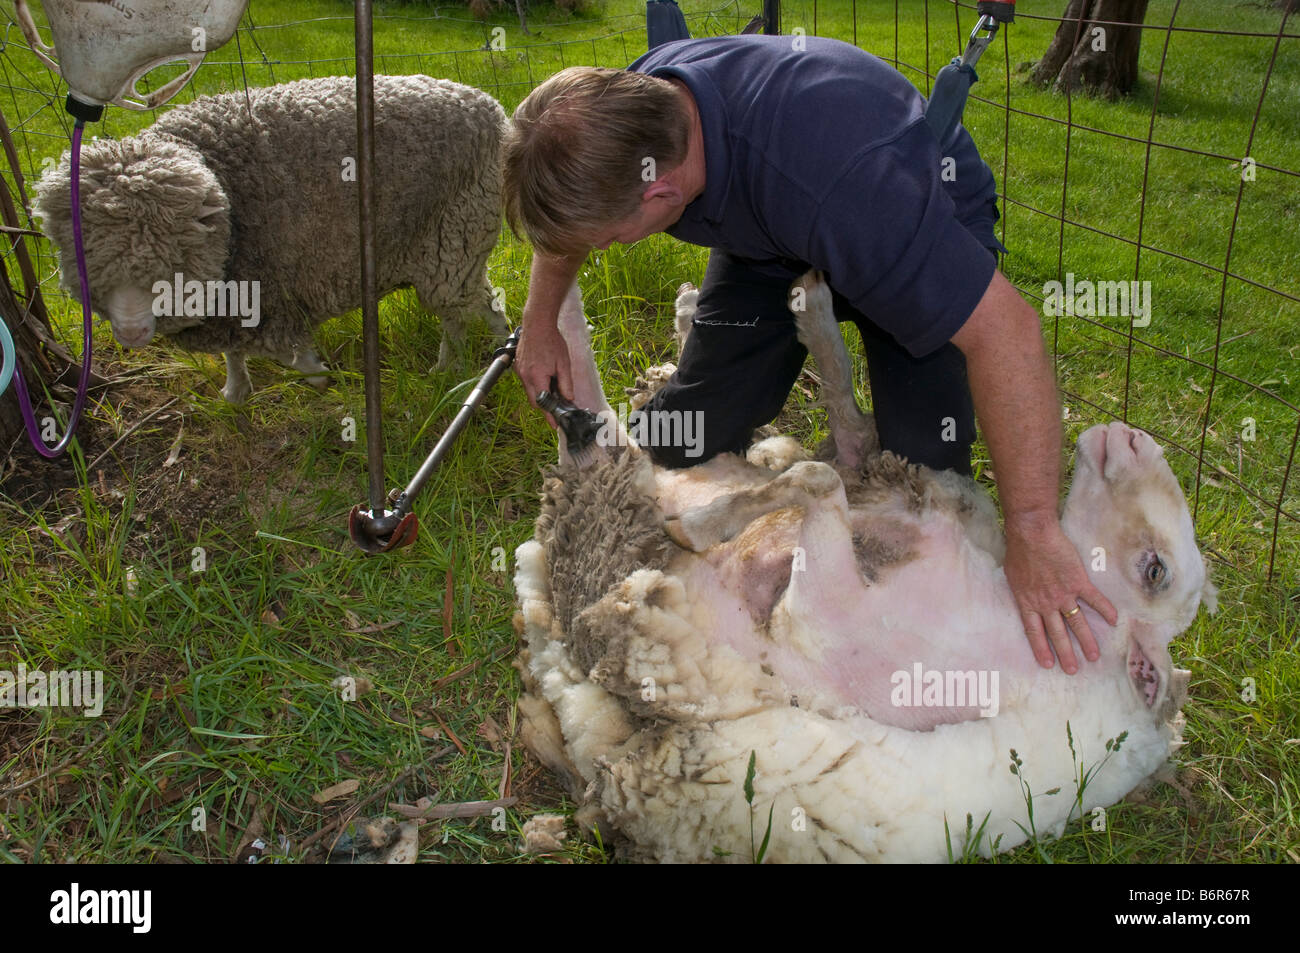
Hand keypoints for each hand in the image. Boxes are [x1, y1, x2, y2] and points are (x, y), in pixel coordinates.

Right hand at [515, 314, 573, 428]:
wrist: (537, 324)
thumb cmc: (552, 341)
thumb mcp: (564, 363)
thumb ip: (566, 383)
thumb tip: (568, 398)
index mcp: (537, 377)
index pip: (543, 403)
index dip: (549, 415)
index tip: (554, 424)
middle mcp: (525, 376)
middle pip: (534, 401)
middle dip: (544, 407)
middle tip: (555, 410)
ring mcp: (520, 371)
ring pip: (529, 392)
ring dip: (539, 395)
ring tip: (551, 391)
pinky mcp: (518, 366)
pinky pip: (526, 382)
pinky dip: (535, 385)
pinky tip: (544, 379)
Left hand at [1003, 515, 1117, 673]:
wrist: (1031, 534)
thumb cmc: (1018, 551)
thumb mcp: (1011, 576)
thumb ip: (1020, 590)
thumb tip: (1022, 595)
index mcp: (1027, 602)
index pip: (1034, 632)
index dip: (1041, 648)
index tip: (1047, 664)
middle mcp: (1046, 603)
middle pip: (1057, 633)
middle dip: (1065, 654)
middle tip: (1072, 670)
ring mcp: (1063, 594)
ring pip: (1077, 622)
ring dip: (1086, 641)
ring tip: (1094, 656)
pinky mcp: (1078, 581)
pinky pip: (1094, 600)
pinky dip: (1105, 610)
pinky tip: (1114, 622)